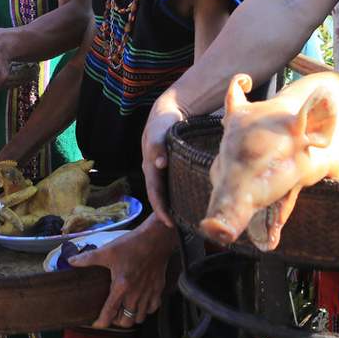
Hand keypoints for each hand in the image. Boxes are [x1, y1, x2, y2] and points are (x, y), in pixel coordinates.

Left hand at [70, 214, 175, 327]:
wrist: (155, 239)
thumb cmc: (131, 245)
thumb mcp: (107, 251)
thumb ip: (88, 258)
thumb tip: (71, 261)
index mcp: (121, 287)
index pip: (109, 313)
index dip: (101, 322)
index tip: (96, 324)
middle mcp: (135, 294)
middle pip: (125, 321)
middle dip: (117, 321)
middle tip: (112, 314)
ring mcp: (148, 293)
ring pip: (140, 318)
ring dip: (131, 317)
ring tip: (124, 310)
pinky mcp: (158, 289)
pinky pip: (152, 309)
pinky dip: (145, 310)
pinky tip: (140, 303)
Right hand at [140, 90, 186, 226]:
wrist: (168, 111)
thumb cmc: (162, 122)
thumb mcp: (158, 131)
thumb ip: (157, 146)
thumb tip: (159, 164)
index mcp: (149, 166)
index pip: (154, 193)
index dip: (160, 209)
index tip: (170, 224)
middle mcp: (154, 171)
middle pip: (159, 196)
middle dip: (166, 212)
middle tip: (181, 227)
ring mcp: (161, 169)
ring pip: (166, 191)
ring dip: (173, 204)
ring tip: (186, 217)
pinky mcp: (170, 165)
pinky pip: (172, 183)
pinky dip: (178, 193)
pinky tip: (189, 198)